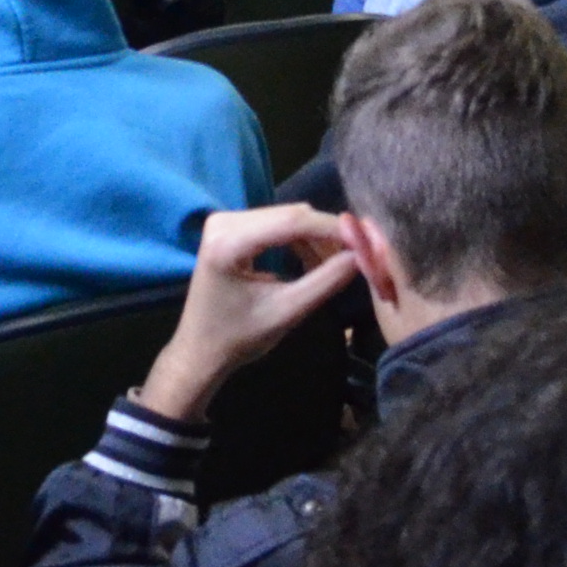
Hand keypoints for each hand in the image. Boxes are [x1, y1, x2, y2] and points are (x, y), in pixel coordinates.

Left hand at [134, 203, 367, 423]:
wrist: (200, 352)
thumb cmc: (238, 339)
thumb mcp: (287, 312)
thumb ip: (326, 281)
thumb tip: (363, 255)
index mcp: (229, 243)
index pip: (292, 222)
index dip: (333, 229)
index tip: (366, 240)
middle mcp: (223, 222)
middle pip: (291, 215)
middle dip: (327, 234)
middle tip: (356, 256)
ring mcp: (224, 221)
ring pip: (287, 217)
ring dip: (314, 238)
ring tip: (333, 266)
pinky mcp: (230, 226)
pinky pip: (276, 223)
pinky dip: (298, 240)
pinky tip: (311, 262)